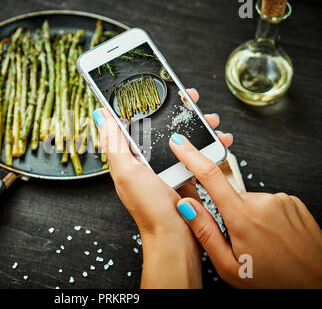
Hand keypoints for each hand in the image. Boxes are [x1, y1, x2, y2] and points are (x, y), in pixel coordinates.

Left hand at [93, 88, 231, 287]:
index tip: (156, 85)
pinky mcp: (184, 173)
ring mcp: (166, 165)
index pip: (132, 120)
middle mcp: (146, 158)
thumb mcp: (126, 173)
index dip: (142, 101)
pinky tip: (220, 140)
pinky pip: (196, 152)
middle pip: (159, 123)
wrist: (176, 238)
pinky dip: (208, 143)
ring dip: (197, 123)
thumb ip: (115, 144)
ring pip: (181, 135)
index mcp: (129, 156)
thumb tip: (101, 115)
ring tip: (210, 118)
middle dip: (176, 107)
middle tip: (190, 96)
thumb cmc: (149, 208)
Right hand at [169, 134, 321, 287]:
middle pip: (230, 196)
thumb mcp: (229, 266)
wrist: (316, 285)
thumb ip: (204, 232)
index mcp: (243, 217)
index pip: (210, 176)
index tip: (179, 143)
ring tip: (261, 242)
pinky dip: (264, 216)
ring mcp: (281, 200)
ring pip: (249, 201)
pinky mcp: (292, 201)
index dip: (191, 155)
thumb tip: (186, 205)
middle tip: (239, 240)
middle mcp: (263, 202)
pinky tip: (272, 236)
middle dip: (228, 213)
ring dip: (247, 216)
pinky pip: (267, 202)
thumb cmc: (275, 281)